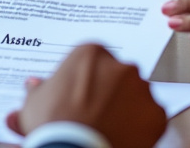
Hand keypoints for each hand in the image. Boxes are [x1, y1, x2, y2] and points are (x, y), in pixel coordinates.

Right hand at [6, 44, 165, 147]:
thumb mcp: (34, 104)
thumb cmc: (54, 127)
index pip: (94, 59)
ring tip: (109, 126)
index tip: (81, 93)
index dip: (87, 78)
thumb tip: (33, 85)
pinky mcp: (156, 113)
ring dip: (127, 107)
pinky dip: (141, 126)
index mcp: (91, 54)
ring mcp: (142, 89)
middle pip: (117, 74)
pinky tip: (123, 135)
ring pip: (136, 95)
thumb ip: (37, 90)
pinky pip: (150, 117)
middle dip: (109, 90)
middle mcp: (120, 66)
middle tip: (95, 112)